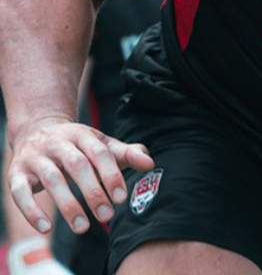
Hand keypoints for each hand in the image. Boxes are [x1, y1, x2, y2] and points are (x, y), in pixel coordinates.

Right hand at [7, 116, 153, 233]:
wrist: (36, 129)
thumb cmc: (78, 145)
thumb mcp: (101, 144)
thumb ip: (125, 154)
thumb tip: (149, 163)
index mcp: (82, 135)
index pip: (100, 153)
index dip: (111, 175)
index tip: (121, 199)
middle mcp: (58, 143)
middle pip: (77, 165)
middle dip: (93, 192)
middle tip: (107, 215)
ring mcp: (35, 157)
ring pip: (51, 179)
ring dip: (67, 205)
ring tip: (83, 228)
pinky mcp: (16, 173)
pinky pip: (20, 192)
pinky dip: (31, 210)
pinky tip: (46, 228)